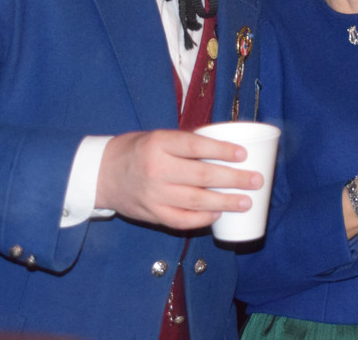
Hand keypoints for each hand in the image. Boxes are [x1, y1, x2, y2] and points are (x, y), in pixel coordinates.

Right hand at [95, 129, 263, 229]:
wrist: (101, 174)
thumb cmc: (136, 150)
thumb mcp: (158, 136)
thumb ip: (185, 143)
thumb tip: (224, 146)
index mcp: (159, 143)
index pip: (196, 146)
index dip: (222, 150)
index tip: (243, 154)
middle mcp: (157, 169)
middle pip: (202, 176)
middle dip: (234, 179)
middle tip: (255, 181)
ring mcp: (154, 194)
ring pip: (197, 202)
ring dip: (225, 203)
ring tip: (246, 201)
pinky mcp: (152, 214)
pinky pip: (182, 221)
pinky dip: (202, 220)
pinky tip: (218, 216)